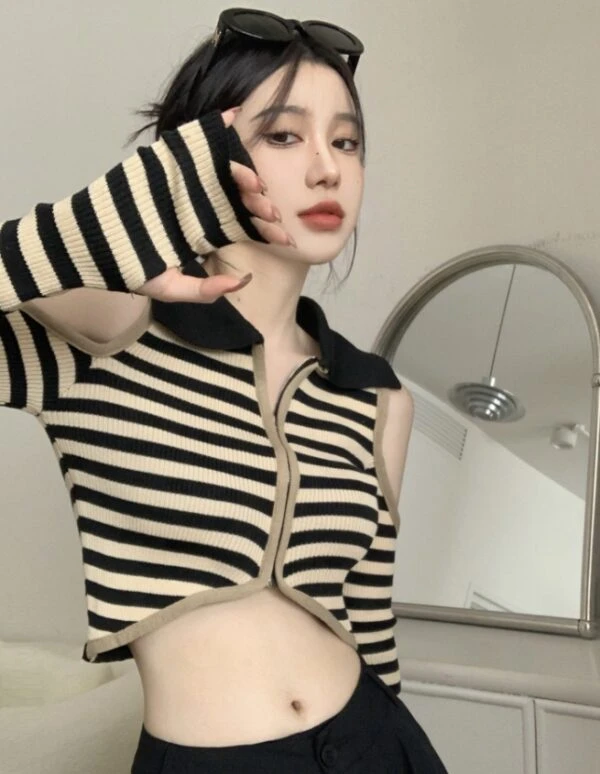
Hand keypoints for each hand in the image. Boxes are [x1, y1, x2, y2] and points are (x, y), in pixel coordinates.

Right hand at [137, 106, 292, 303]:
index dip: (266, 229)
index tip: (283, 236)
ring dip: (243, 170)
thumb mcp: (170, 288)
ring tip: (250, 179)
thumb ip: (205, 290)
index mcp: (208, 230)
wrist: (89, 244)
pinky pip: (194, 140)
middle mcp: (203, 203)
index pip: (244, 226)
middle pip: (239, 196)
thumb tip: (243, 281)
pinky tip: (231, 118)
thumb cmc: (129, 268)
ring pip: (224, 169)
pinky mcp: (166, 161)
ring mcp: (187, 180)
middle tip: (267, 208)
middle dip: (259, 200)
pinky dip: (214, 126)